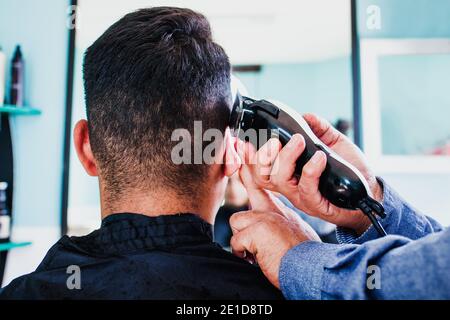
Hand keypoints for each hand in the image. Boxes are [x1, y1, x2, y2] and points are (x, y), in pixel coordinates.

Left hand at [229, 144, 319, 287]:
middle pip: (255, 181)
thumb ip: (272, 221)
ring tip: (259, 249)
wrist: (313, 270)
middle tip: (244, 145)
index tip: (242, 146)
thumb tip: (251, 224)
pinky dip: (244, 253)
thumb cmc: (301, 255)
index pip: (262, 181)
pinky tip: (257, 257)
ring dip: (244, 239)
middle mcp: (274, 209)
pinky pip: (237, 240)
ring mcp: (266, 216)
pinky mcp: (259, 228)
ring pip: (237, 221)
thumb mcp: (288, 231)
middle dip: (250, 164)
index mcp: (280, 209)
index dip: (251, 162)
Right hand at [238, 113, 382, 234]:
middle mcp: (290, 187)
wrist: (368, 192)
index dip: (248, 157)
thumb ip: (319, 129)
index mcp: (289, 173)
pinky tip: (320, 157)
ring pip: (280, 180)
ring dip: (286, 157)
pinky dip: (311, 170)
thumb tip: (306, 116)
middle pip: (262, 176)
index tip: (244, 141)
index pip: (260, 168)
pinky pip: (307, 189)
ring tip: (299, 141)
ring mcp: (302, 197)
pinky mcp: (317, 205)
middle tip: (274, 140)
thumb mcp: (332, 144)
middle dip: (261, 157)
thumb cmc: (348, 171)